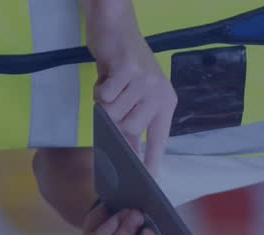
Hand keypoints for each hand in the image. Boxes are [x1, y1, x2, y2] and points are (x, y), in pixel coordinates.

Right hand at [84, 0, 176, 175]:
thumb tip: (125, 151)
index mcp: (165, 102)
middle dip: (113, 119)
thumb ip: (132, 120)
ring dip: (104, 102)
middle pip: (129, 128)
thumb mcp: (135, 94)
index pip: (159, 137)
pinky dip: (98, 89)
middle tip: (113, 99)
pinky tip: (107, 75)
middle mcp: (159, 94)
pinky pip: (103, 96)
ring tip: (112, 84)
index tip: (150, 178)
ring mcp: (145, 82)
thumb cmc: (125, 65)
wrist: (117, 27)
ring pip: (113, 113)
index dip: (153, 158)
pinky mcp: (128, 71)